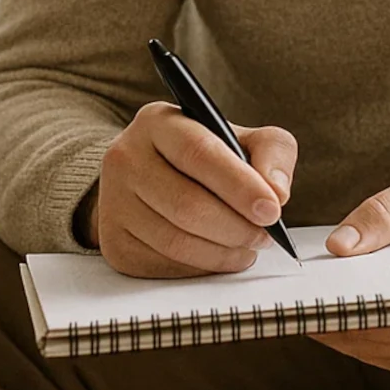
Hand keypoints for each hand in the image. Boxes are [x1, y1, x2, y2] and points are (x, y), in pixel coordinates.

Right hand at [84, 100, 297, 277]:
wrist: (153, 178)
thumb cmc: (206, 158)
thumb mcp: (243, 139)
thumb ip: (272, 152)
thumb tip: (277, 193)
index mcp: (158, 121)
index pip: (199, 152)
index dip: (239, 185)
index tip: (272, 210)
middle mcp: (125, 157)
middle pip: (187, 205)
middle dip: (236, 227)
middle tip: (265, 235)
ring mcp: (113, 201)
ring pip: (176, 241)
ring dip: (223, 252)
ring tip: (248, 246)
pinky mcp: (113, 242)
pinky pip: (165, 265)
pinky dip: (202, 267)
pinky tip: (219, 255)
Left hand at [311, 171, 389, 376]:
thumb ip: (382, 213)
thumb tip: (337, 247)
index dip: (343, 292)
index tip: (305, 284)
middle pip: (372, 326)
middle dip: (328, 308)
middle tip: (289, 289)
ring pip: (369, 347)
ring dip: (334, 324)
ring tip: (303, 296)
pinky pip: (379, 353)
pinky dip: (353, 334)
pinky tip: (331, 310)